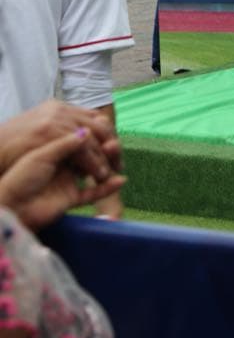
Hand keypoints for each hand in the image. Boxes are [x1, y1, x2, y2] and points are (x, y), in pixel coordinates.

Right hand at [0, 101, 120, 179]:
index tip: (113, 152)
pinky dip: (93, 163)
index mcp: (58, 108)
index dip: (107, 136)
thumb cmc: (12, 149)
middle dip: (111, 146)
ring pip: (93, 139)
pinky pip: (82, 150)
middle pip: (100, 126)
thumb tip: (84, 140)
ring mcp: (55, 120)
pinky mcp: (51, 134)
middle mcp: (60, 111)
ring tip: (108, 174)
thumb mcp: (39, 134)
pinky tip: (98, 176)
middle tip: (118, 164)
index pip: (95, 118)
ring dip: (104, 158)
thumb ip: (61, 133)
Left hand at [0, 128, 126, 229]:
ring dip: (108, 166)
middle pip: (92, 153)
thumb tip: (89, 132)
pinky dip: (107, 188)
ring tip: (118, 165)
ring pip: (95, 171)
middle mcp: (64, 162)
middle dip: (106, 150)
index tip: (107, 137)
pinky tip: (120, 182)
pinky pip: (93, 193)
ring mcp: (68, 179)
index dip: (97, 138)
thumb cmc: (20, 178)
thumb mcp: (43, 156)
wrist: (10, 205)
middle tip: (114, 148)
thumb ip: (66, 145)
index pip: (84, 139)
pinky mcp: (71, 198)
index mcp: (55, 147)